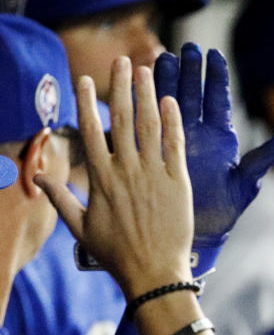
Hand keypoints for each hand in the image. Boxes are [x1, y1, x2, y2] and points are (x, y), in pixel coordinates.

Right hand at [36, 57, 192, 297]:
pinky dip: (173, 123)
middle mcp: (126, 172)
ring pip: (149, 127)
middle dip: (121, 87)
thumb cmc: (116, 254)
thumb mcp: (80, 227)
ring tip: (147, 70)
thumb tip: (35, 177)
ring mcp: (153, 176)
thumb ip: (60, 198)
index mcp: (101, 179)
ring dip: (147, 96)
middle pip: (121, 120)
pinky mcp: (178, 184)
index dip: (86, 102)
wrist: (153, 273)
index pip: (90, 131)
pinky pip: (175, 147)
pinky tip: (171, 102)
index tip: (85, 78)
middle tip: (122, 61)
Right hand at [154, 44, 273, 246]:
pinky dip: (145, 106)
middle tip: (188, 48)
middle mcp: (199, 134)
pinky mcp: (157, 151)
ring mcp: (177, 140)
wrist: (200, 230)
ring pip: (170, 103)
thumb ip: (262, 159)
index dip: (216, 77)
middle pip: (193, 94)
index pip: (218, 99)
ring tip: (164, 57)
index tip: (214, 55)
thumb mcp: (245, 184)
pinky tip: (138, 87)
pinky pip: (149, 125)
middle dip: (191, 70)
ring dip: (167, 80)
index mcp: (220, 137)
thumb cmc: (225, 209)